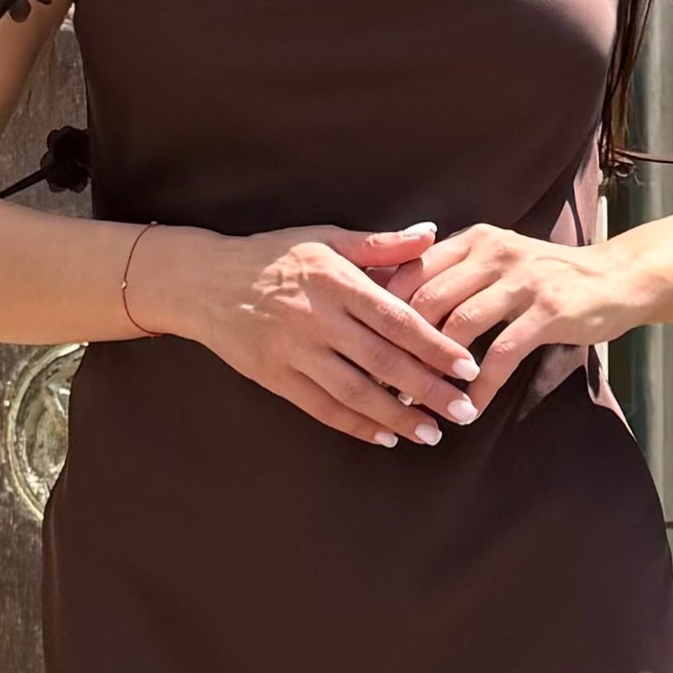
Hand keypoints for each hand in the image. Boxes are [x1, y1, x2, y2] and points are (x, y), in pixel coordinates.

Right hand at [133, 221, 486, 447]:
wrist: (204, 282)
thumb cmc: (273, 256)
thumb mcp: (326, 238)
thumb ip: (380, 245)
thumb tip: (431, 234)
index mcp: (336, 281)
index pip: (397, 319)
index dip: (435, 347)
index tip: (468, 368)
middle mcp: (317, 318)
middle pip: (383, 362)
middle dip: (428, 390)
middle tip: (465, 411)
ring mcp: (294, 351)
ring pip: (355, 392)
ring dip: (397, 417)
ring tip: (431, 434)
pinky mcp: (275, 377)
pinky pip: (322, 408)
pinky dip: (356, 426)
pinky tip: (385, 438)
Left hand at [405, 226, 634, 416]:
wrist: (616, 277)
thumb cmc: (549, 276)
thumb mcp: (500, 259)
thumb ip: (458, 273)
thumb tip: (398, 306)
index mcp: (475, 240)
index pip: (413, 269)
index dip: (385, 311)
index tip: (369, 347)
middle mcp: (494, 253)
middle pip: (429, 298)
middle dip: (403, 345)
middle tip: (385, 383)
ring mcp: (522, 281)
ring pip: (460, 325)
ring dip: (436, 369)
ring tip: (421, 402)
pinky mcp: (547, 312)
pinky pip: (501, 354)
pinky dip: (479, 386)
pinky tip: (469, 408)